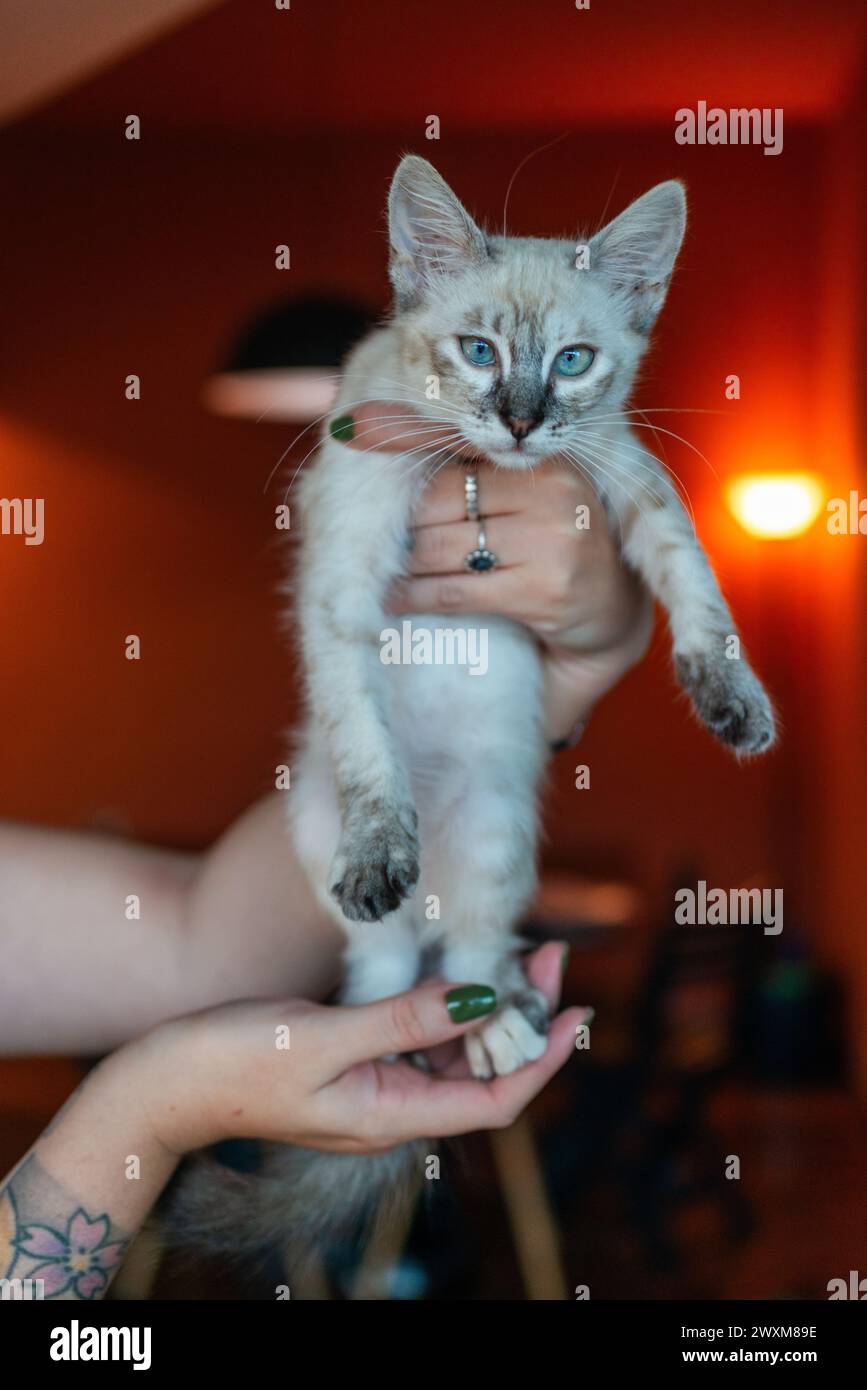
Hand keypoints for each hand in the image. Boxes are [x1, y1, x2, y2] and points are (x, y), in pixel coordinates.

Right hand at [134, 942, 589, 1155]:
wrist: (162, 1083)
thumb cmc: (235, 1063)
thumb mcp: (325, 1038)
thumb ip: (404, 1019)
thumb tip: (483, 1001)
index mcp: (393, 1114)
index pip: (497, 1098)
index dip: (544, 1057)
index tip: (578, 1010)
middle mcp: (391, 1104)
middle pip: (480, 1067)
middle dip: (522, 1016)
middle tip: (547, 953)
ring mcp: (370, 1083)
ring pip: (450, 1048)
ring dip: (485, 1003)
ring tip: (512, 950)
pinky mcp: (348, 1057)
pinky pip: (413, 1033)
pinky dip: (442, 1000)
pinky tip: (449, 963)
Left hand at [336, 402, 652, 742]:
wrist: (610, 610)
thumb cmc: (550, 542)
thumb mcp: (524, 493)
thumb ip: (460, 460)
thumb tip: (356, 422)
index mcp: (548, 460)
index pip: (454, 460)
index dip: (410, 479)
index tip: (372, 485)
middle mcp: (555, 494)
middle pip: (442, 506)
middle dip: (407, 529)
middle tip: (383, 543)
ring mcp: (552, 543)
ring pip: (442, 550)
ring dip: (403, 566)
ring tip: (383, 571)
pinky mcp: (544, 592)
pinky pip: (454, 591)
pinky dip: (414, 597)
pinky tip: (395, 600)